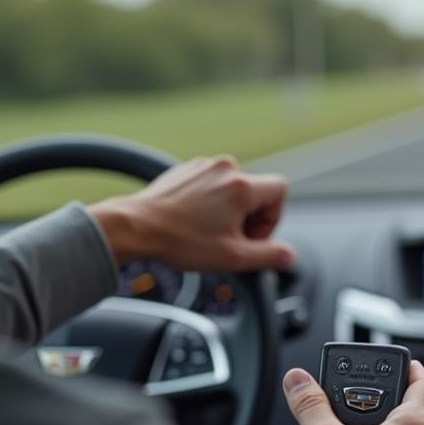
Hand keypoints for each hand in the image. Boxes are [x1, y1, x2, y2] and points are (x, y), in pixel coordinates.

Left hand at [90, 156, 295, 271]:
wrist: (135, 228)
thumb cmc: (180, 241)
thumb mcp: (233, 258)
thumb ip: (269, 256)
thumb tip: (288, 255)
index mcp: (241, 186)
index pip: (280, 191)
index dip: (273, 218)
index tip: (251, 237)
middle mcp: (225, 168)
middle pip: (256, 191)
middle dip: (249, 218)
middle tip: (229, 240)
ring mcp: (203, 166)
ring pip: (232, 188)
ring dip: (228, 211)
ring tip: (207, 233)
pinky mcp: (185, 170)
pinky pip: (210, 185)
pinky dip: (208, 203)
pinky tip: (192, 222)